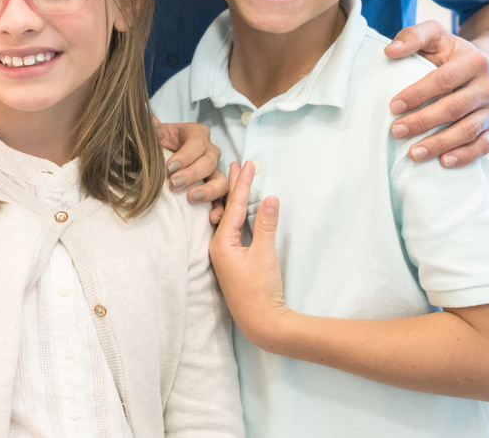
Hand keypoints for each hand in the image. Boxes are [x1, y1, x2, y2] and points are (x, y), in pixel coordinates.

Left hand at [153, 117, 226, 206]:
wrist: (165, 158)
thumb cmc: (162, 144)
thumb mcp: (158, 134)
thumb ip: (156, 130)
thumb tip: (153, 124)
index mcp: (198, 134)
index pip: (197, 143)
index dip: (185, 156)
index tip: (169, 167)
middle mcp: (210, 152)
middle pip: (208, 162)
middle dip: (192, 174)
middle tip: (174, 184)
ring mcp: (215, 172)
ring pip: (221, 181)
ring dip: (208, 191)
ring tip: (191, 198)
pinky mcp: (216, 190)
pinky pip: (223, 201)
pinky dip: (220, 210)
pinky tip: (211, 218)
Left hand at [209, 161, 287, 345]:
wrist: (261, 324)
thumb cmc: (261, 291)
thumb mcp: (265, 255)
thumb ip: (266, 225)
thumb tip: (270, 197)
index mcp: (221, 243)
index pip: (233, 206)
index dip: (241, 184)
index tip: (246, 164)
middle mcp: (218, 247)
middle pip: (226, 209)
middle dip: (233, 187)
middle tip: (235, 164)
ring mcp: (224, 255)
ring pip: (228, 220)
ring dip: (234, 200)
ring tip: (237, 180)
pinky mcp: (231, 262)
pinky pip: (232, 230)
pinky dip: (237, 215)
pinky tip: (239, 209)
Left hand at [385, 21, 488, 168]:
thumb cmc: (452, 53)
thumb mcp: (435, 35)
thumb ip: (412, 36)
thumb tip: (390, 51)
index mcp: (474, 61)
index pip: (443, 80)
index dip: (417, 94)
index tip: (393, 106)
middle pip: (454, 108)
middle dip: (423, 122)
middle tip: (396, 131)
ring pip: (468, 131)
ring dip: (439, 144)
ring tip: (413, 153)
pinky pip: (483, 146)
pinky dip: (464, 156)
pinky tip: (443, 162)